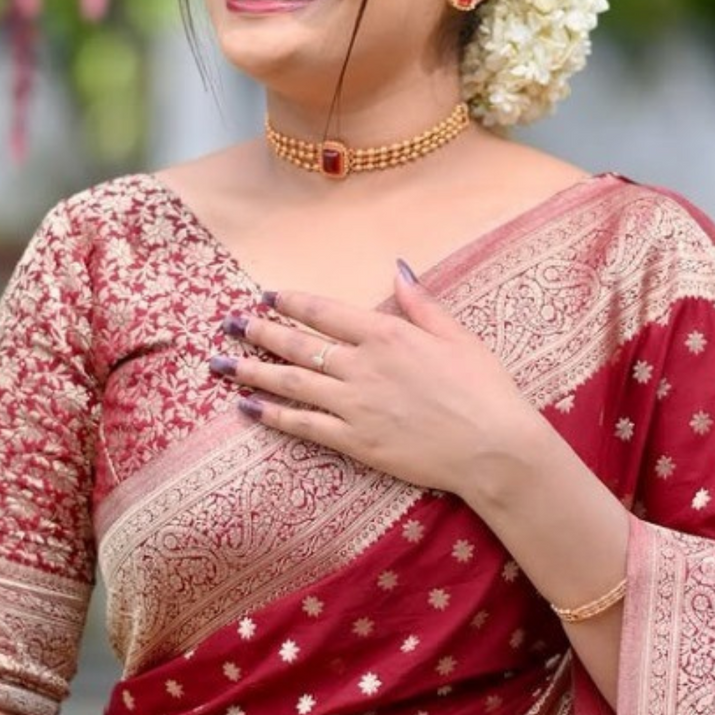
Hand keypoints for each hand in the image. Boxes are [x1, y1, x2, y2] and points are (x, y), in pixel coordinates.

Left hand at [214, 265, 537, 497]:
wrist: (493, 447)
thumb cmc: (484, 389)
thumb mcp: (457, 335)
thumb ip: (421, 303)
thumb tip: (398, 267)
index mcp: (387, 334)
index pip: (324, 311)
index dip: (291, 302)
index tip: (266, 296)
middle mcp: (363, 366)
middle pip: (297, 344)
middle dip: (258, 332)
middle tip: (228, 325)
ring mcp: (355, 405)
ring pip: (292, 382)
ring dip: (252, 371)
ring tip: (221, 364)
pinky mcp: (355, 441)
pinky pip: (303, 425)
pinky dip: (272, 415)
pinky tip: (248, 407)